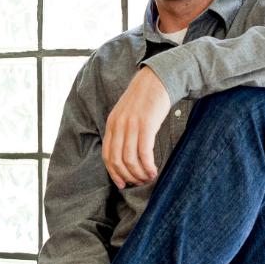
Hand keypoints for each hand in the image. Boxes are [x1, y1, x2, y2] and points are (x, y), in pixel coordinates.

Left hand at [102, 67, 170, 189]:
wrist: (157, 79)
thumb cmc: (145, 99)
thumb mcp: (127, 113)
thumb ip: (123, 131)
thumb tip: (126, 155)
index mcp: (111, 124)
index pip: (107, 155)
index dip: (113, 173)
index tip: (121, 184)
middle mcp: (118, 125)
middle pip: (117, 160)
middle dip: (127, 177)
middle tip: (139, 183)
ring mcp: (131, 125)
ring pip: (130, 159)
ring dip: (139, 174)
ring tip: (148, 178)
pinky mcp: (146, 124)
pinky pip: (144, 152)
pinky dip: (148, 166)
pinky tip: (154, 171)